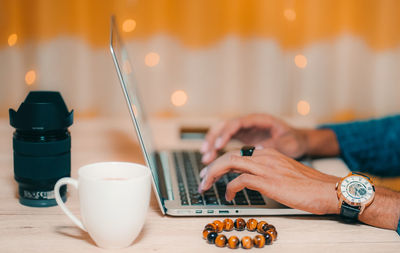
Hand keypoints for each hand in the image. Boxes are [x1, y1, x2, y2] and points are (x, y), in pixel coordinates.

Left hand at [198, 148, 339, 214]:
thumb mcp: (286, 173)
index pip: (239, 153)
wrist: (329, 190)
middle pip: (229, 156)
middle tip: (202, 178)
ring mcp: (266, 167)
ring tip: (205, 185)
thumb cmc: (310, 186)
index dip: (222, 162)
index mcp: (269, 153)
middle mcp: (265, 156)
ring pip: (229, 163)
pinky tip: (229, 197)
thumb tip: (253, 178)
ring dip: (213, 174)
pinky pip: (240, 181)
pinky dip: (230, 189)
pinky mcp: (268, 181)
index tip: (213, 172)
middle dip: (212, 167)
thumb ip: (270, 170)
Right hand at [200, 114, 307, 163]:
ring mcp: (244, 129)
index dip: (226, 133)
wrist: (298, 140)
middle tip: (206, 153)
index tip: (219, 146)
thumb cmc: (294, 140)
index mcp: (259, 120)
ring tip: (205, 158)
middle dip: (213, 138)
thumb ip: (273, 145)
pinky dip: (217, 149)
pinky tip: (211, 159)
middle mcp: (248, 123)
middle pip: (224, 125)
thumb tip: (258, 149)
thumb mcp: (288, 143)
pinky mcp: (242, 138)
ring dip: (212, 144)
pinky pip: (225, 140)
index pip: (237, 123)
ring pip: (222, 132)